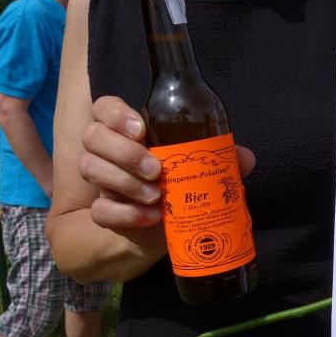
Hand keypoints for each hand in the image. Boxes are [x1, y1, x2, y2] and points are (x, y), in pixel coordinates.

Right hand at [81, 96, 255, 233]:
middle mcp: (108, 152)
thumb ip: (220, 158)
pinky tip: (150, 217)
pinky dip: (125, 214)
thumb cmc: (180, 185)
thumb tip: (245, 157)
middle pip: (92, 136)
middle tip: (156, 170)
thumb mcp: (200, 168)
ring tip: (157, 196)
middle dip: (124, 152)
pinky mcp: (103, 212)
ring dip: (125, 183)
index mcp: (128, 132)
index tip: (142, 130)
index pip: (105, 108)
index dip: (116, 115)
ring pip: (90, 168)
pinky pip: (99, 211)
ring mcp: (102, 182)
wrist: (164, 229)